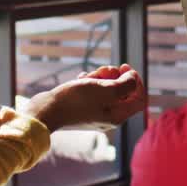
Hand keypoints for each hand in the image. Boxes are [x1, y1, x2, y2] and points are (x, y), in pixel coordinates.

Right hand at [27, 64, 146, 132]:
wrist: (46, 111)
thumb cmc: (76, 101)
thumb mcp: (105, 90)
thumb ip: (125, 85)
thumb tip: (133, 78)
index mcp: (118, 116)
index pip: (139, 98)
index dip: (136, 81)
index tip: (125, 68)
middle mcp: (109, 117)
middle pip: (123, 92)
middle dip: (115, 76)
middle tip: (105, 71)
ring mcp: (95, 113)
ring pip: (107, 89)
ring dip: (101, 76)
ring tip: (90, 75)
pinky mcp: (82, 108)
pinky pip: (93, 91)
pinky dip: (89, 81)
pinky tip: (81, 78)